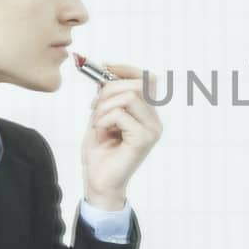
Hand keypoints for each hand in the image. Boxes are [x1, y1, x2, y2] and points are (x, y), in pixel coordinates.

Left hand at [81, 62, 163, 206]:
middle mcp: (154, 120)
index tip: (104, 66)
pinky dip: (103, 120)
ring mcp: (152, 130)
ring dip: (104, 107)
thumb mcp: (101, 116)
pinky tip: (100, 133)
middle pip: (138, 83)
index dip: (125, 69)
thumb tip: (105, 72)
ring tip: (96, 123)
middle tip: (93, 105)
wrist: (98, 182)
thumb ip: (107, 96)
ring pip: (129, 96)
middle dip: (110, 88)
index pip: (147, 79)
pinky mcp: (143, 139)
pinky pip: (120, 114)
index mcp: (147, 113)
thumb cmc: (100, 153)